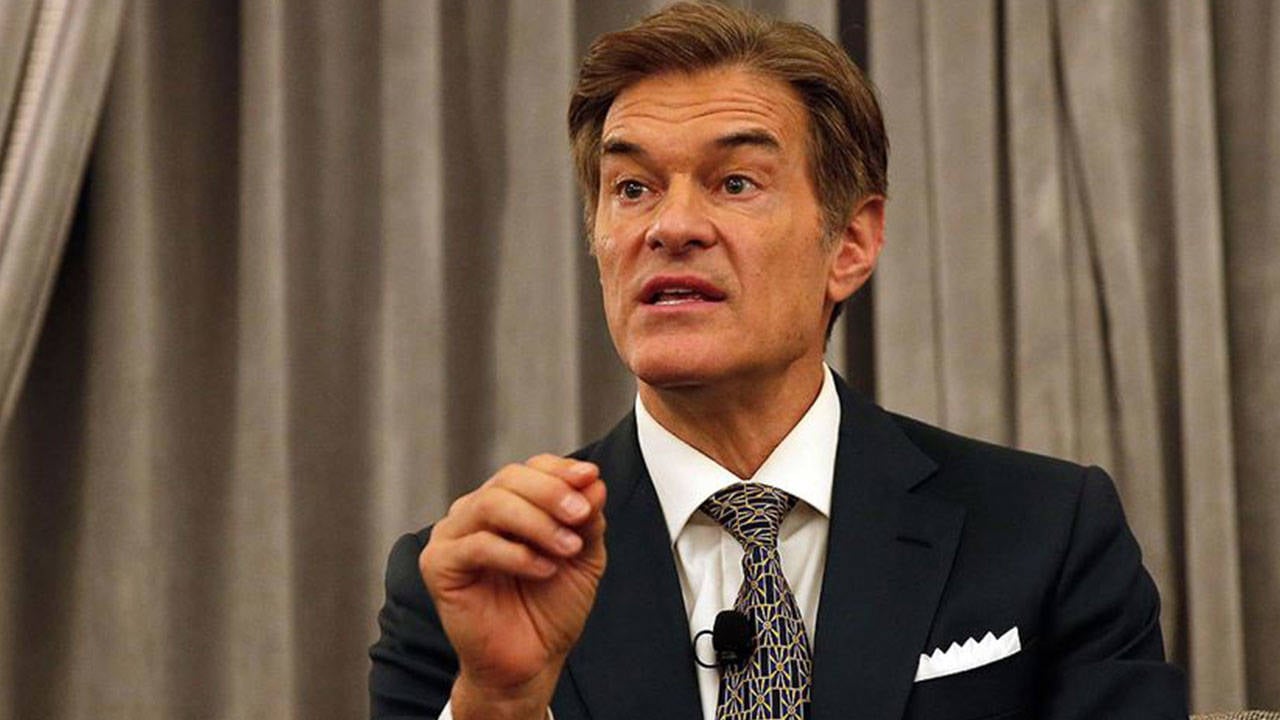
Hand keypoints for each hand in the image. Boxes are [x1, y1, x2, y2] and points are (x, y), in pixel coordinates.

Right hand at [420, 454, 606, 719]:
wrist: (530, 663)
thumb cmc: (550, 609)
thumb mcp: (583, 557)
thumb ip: (587, 519)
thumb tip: (593, 481)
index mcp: (507, 504)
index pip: (530, 469)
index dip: (560, 470)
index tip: (591, 479)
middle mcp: (475, 512)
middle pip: (509, 478)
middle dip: (551, 493)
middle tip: (581, 516)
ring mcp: (452, 536)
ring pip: (492, 504)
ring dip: (538, 523)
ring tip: (567, 548)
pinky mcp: (439, 565)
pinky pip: (476, 545)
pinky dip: (516, 554)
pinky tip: (544, 570)